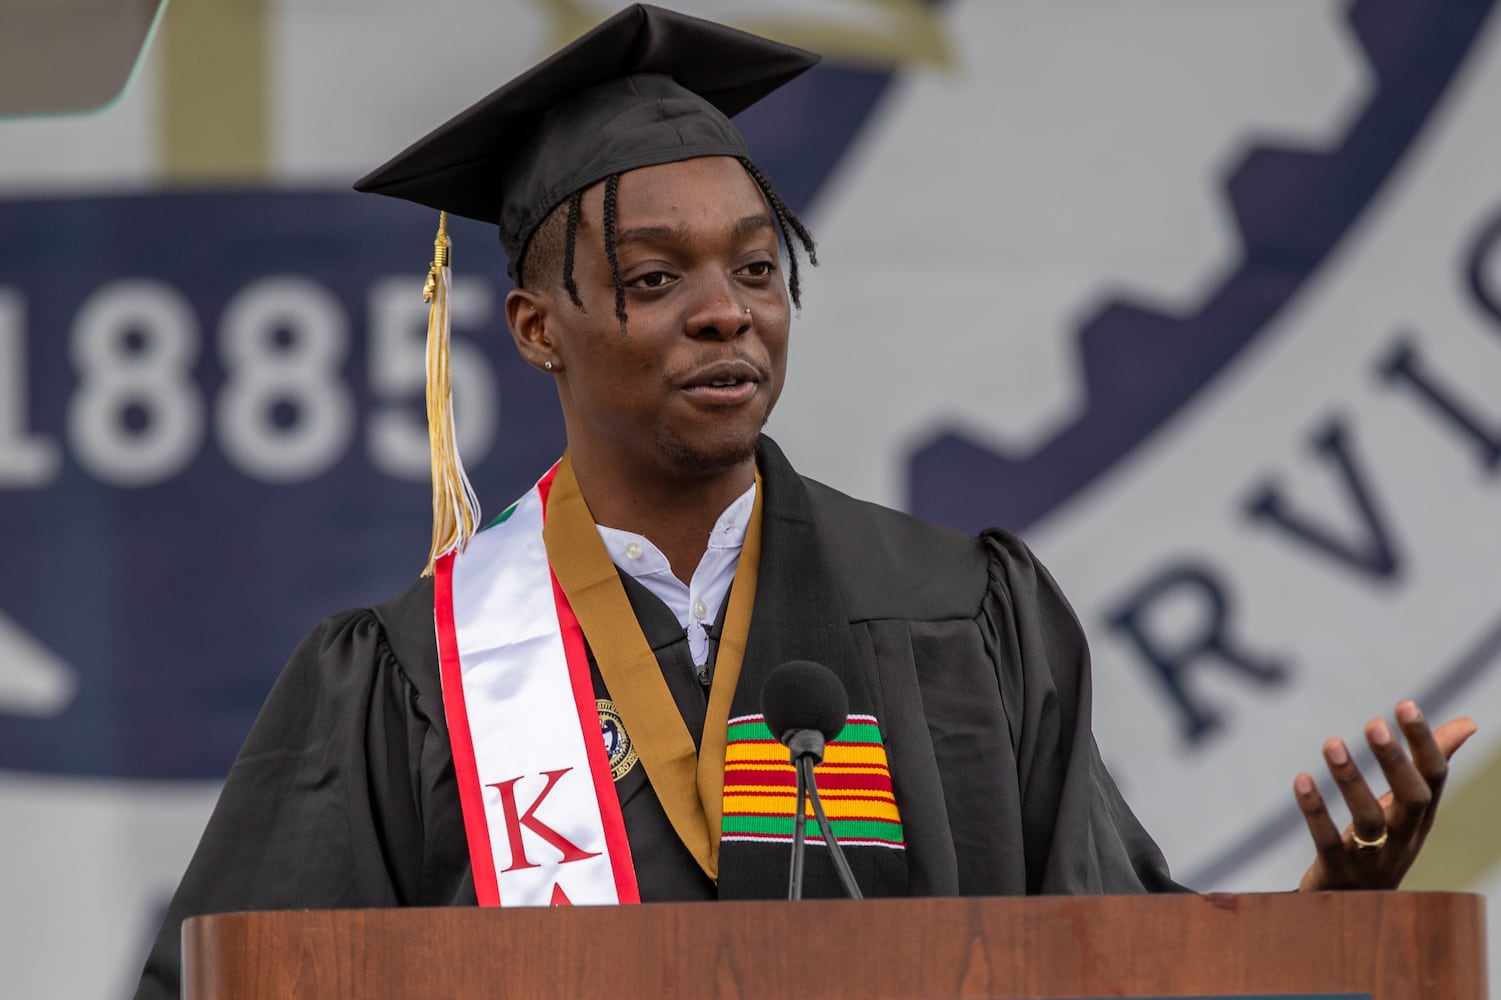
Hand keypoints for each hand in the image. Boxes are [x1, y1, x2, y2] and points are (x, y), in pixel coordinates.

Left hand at [1295, 700, 1475, 891]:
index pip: (1433, 777)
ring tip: (1331, 743)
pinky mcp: (1338, 871)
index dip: (1424, 742)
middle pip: (1410, 799)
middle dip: (1394, 762)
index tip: (1405, 704)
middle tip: (1374, 723)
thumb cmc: (1388, 840)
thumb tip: (1469, 723)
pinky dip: (1315, 811)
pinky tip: (1301, 780)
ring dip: (1350, 780)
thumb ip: (1433, 762)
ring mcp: (1372, 857)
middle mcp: (1403, 836)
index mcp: (1420, 815)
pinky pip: (1327, 841)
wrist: (1362, 908)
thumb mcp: (1411, 805)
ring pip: (1367, 821)